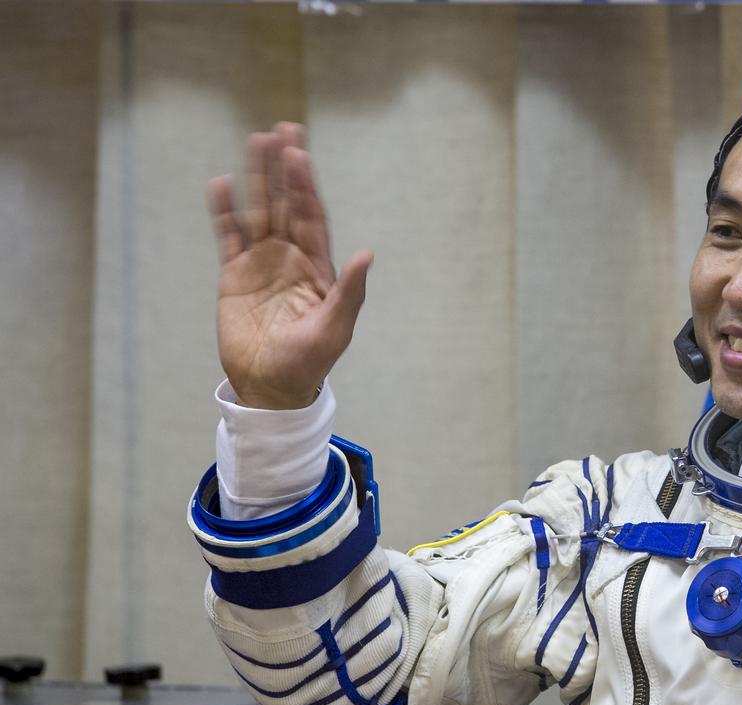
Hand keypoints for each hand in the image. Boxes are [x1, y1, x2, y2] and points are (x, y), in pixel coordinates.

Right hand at [207, 123, 371, 409]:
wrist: (271, 387)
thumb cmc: (308, 362)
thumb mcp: (334, 328)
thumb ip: (350, 291)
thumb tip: (367, 254)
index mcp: (318, 268)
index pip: (312, 217)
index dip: (306, 185)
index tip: (300, 153)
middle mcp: (290, 258)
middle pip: (287, 204)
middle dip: (285, 169)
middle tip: (283, 129)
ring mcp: (261, 264)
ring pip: (258, 211)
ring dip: (257, 178)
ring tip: (256, 140)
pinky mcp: (234, 275)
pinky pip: (228, 236)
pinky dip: (224, 211)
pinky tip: (221, 184)